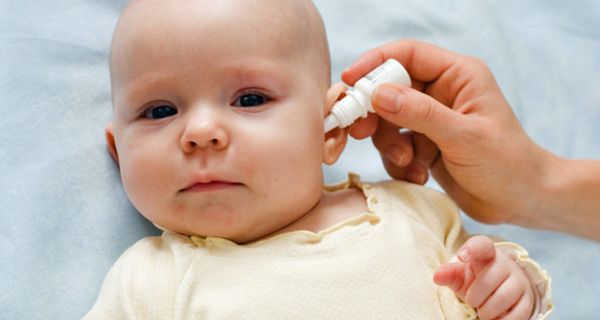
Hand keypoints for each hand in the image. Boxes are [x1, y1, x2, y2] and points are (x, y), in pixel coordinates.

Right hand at [342, 40, 555, 225]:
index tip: (350, 80)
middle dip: (373, 114)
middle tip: (359, 132)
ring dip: (389, 145)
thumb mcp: (463, 136)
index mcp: (456, 75)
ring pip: (386, 122)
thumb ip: (420, 113)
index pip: (406, 55)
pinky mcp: (423, 145)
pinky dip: (399, 163)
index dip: (375, 63)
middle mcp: (440, 92)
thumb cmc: (506, 163)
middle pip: (388, 89)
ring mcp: (429, 119)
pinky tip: (419, 176)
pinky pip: (393, 147)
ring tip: (407, 163)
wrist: (521, 202)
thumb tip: (377, 94)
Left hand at [434, 236, 533, 319]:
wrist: (500, 289)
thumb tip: (437, 276)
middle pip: (488, 280)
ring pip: (503, 298)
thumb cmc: (476, 280)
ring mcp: (519, 281)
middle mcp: (505, 264)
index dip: (472, 248)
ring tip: (482, 311)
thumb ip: (449, 274)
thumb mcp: (461, 276)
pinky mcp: (529, 299)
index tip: (462, 256)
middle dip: (474, 297)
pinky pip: (518, 314)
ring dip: (487, 310)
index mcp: (486, 253)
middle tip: (472, 301)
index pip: (482, 245)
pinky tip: (495, 318)